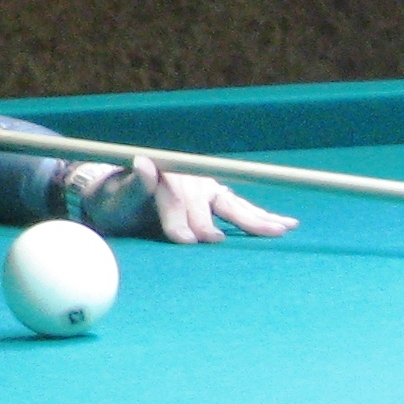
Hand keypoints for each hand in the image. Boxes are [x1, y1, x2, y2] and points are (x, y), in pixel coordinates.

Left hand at [81, 157, 297, 244]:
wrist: (119, 203)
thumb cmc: (117, 204)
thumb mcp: (116, 199)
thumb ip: (132, 184)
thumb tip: (143, 162)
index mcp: (166, 172)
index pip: (175, 194)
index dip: (179, 216)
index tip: (183, 240)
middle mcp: (190, 178)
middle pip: (204, 199)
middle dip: (209, 221)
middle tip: (214, 242)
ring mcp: (205, 189)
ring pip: (230, 204)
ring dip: (253, 218)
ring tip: (278, 229)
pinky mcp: (215, 201)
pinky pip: (240, 210)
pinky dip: (262, 217)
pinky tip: (286, 224)